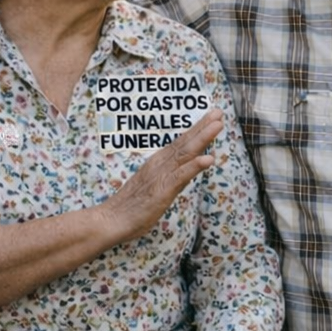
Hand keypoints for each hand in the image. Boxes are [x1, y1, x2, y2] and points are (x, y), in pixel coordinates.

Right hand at [100, 110, 223, 242]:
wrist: (112, 219)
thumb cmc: (133, 206)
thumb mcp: (156, 187)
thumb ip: (173, 177)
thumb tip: (190, 170)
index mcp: (159, 162)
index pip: (181, 143)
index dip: (198, 129)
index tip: (213, 117)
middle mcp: (161, 164)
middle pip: (185, 143)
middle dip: (203, 127)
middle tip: (219, 112)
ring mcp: (161, 175)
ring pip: (185, 154)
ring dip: (202, 139)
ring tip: (217, 125)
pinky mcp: (162, 190)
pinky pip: (180, 176)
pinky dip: (194, 166)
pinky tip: (208, 159)